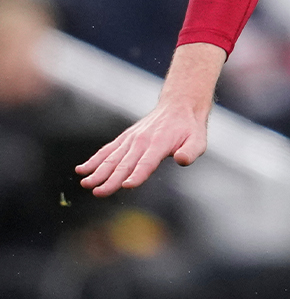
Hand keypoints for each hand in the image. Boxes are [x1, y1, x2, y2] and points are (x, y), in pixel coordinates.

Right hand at [75, 41, 224, 195]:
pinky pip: (108, 150)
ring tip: (85, 184)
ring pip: (112, 158)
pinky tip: (82, 170)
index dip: (138, 175)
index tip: (126, 186)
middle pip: (125, 164)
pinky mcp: (125, 138)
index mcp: (160, 144)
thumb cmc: (190, 128)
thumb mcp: (198, 140)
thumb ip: (190, 151)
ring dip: (98, 171)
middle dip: (111, 179)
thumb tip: (182, 160)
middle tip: (98, 193)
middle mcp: (142, 141)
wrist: (179, 106)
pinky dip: (94, 159)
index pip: (147, 163)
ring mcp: (131, 139)